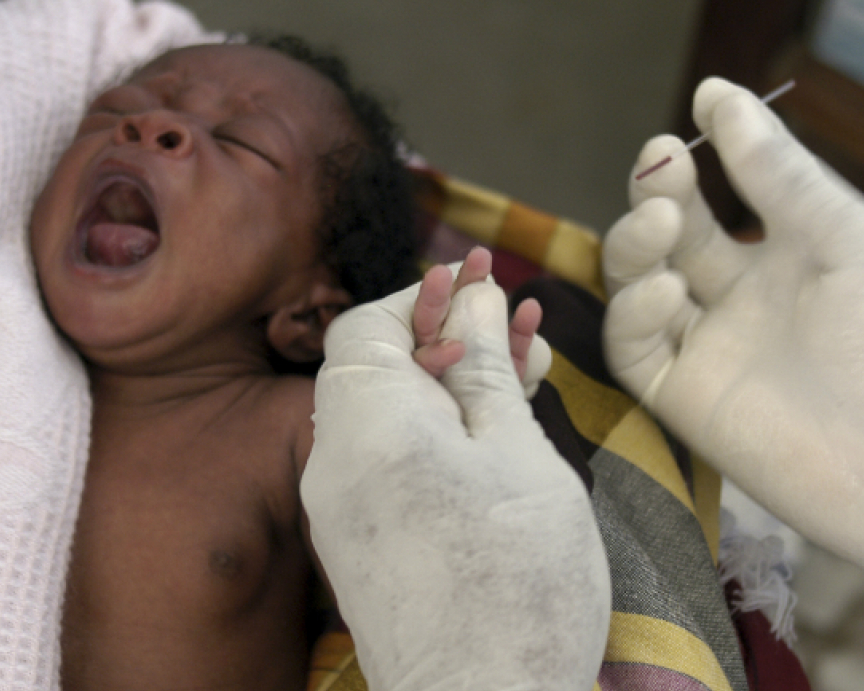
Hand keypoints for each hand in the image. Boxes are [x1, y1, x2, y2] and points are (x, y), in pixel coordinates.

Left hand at [301, 270, 608, 690]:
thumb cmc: (514, 581)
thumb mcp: (516, 452)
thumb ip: (486, 368)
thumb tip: (475, 299)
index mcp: (362, 426)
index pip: (364, 328)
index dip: (423, 296)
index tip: (483, 282)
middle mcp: (334, 466)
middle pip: (381, 371)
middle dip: (451, 336)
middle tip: (521, 317)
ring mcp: (345, 515)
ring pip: (395, 420)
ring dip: (455, 387)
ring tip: (529, 365)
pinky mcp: (367, 551)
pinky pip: (395, 467)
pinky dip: (442, 438)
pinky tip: (501, 433)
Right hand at [602, 78, 863, 602]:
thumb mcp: (851, 240)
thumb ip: (781, 174)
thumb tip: (716, 93)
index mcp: (793, 256)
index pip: (726, 192)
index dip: (702, 152)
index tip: (693, 109)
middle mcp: (744, 299)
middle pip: (672, 233)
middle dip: (658, 190)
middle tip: (661, 163)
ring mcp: (712, 349)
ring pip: (640, 283)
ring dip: (636, 242)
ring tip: (662, 219)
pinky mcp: (686, 400)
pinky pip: (637, 347)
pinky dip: (636, 312)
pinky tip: (664, 291)